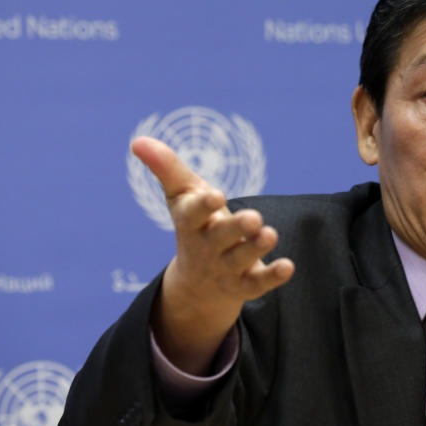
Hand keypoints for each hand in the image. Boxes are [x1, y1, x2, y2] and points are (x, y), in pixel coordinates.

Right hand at [131, 136, 293, 373]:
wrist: (197, 285)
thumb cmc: (196, 225)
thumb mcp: (182, 197)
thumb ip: (167, 168)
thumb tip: (137, 141)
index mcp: (190, 223)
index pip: (193, 214)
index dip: (203, 206)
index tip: (217, 195)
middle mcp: (207, 247)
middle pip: (220, 238)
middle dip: (235, 228)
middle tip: (254, 217)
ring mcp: (226, 268)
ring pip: (240, 259)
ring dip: (256, 248)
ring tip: (270, 234)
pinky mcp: (245, 284)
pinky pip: (258, 283)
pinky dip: (273, 276)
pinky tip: (288, 266)